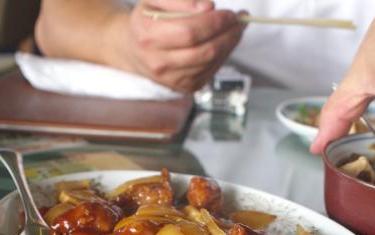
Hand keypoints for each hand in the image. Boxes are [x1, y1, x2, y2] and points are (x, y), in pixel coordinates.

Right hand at [114, 0, 244, 91]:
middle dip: (228, 34)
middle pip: (204, 51)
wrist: (134, 49)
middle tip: (240, 21)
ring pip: (211, 62)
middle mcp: (158, 62)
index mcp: (148, 36)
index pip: (189, 32)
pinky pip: (211, 71)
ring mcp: (172, 79)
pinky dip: (223, 55)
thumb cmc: (148, 20)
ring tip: (235, 29)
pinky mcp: (185, 87)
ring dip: (229, 44)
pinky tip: (224, 42)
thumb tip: (207, 7)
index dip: (214, 23)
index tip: (230, 14)